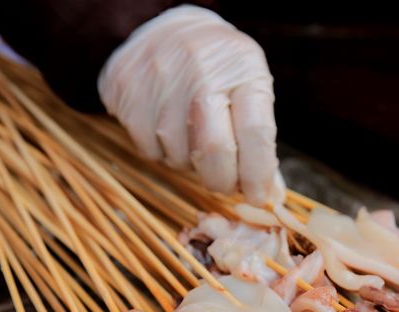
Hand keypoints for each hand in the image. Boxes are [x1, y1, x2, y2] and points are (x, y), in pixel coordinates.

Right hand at [98, 5, 284, 205]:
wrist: (165, 28)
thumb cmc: (217, 69)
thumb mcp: (249, 90)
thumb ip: (260, 143)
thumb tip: (270, 196)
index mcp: (242, 71)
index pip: (256, 134)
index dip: (258, 174)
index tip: (258, 196)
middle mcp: (202, 72)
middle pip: (215, 151)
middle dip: (222, 181)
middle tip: (225, 182)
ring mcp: (161, 80)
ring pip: (179, 156)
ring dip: (189, 163)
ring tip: (192, 137)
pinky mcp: (128, 90)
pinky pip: (149, 150)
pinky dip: (162, 152)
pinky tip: (167, 129)